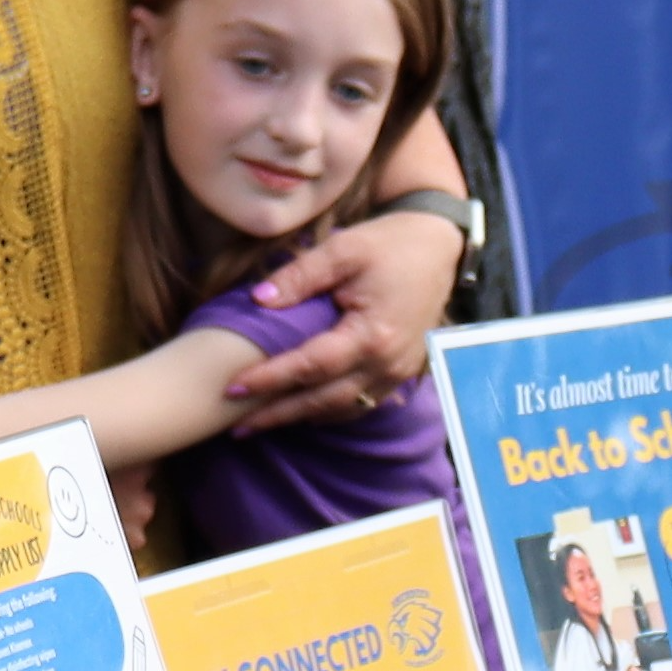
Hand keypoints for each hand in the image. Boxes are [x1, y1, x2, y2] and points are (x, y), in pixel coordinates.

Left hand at [221, 206, 468, 420]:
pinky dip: (330, 411)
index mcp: (372, 334)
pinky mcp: (401, 372)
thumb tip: (258, 300)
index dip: (271, 379)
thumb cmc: (390, 244)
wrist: (437, 246)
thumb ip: (300, 276)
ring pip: (343, 409)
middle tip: (237, 426)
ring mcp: (397, 372)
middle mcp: (387, 363)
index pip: (311, 366)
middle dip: (279, 413)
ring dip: (301, 417)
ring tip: (261, 422)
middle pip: (324, 400)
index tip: (233, 387)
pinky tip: (303, 411)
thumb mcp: (343, 249)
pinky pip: (362, 403)